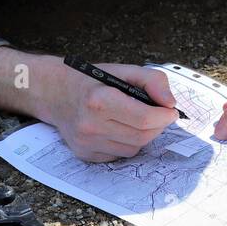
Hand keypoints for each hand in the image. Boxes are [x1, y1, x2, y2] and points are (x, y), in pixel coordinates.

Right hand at [45, 62, 178, 162]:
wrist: (56, 93)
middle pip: (142, 136)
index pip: (144, 119)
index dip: (164, 116)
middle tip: (159, 114)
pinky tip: (119, 128)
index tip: (170, 111)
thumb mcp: (123, 70)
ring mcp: (86, 143)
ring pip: (133, 149)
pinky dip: (127, 143)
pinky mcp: (85, 155)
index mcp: (99, 101)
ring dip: (143, 136)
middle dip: (157, 126)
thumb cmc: (92, 81)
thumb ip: (152, 81)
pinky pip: (119, 155)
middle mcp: (90, 125)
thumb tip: (170, 103)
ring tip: (136, 119)